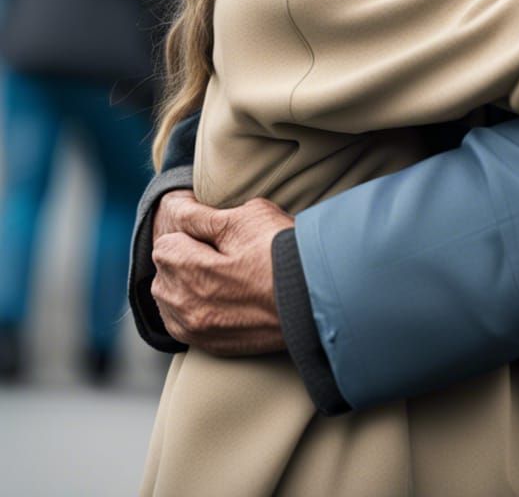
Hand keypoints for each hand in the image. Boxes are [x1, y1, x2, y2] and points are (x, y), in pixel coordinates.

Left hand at [151, 191, 293, 355]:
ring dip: (183, 285)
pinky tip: (216, 298)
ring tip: (218, 275)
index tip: (215, 234)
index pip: (164, 245)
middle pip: (163, 274)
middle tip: (220, 252)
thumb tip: (175, 209)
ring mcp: (198, 330)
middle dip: (183, 259)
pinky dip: (190, 309)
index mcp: (193, 271)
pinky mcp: (211, 345)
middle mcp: (188, 306)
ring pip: (168, 301)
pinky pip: (180, 324)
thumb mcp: (249, 218)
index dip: (190, 233)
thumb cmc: (286, 254)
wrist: (318, 299)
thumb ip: (202, 215)